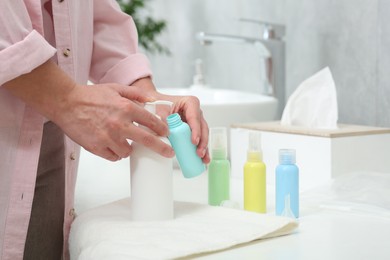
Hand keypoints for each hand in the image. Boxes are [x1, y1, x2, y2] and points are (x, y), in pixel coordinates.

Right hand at [54, 83, 174, 160]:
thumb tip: (152, 101)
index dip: (162, 129)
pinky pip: (113, 157)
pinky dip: (115, 154)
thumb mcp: (115, 88)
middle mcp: (119, 123)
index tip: (166, 134)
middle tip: (169, 153)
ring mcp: (108, 137)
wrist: (66, 103)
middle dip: (162, 148)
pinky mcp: (96, 147)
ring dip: (129, 149)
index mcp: (126, 107)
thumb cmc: (90, 96)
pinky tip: (112, 146)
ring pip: (128, 152)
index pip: (152, 121)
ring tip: (124, 142)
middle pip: (147, 140)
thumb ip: (135, 94)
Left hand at [133, 78, 209, 163]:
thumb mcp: (159, 109)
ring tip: (203, 159)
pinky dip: (200, 149)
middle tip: (199, 153)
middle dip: (202, 142)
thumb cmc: (157, 103)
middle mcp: (195, 112)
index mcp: (190, 103)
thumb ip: (162, 119)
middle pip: (202, 128)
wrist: (153, 104)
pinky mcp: (191, 131)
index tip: (194, 141)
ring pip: (202, 135)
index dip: (196, 130)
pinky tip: (202, 159)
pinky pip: (198, 140)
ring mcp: (194, 122)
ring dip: (203, 148)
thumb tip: (164, 132)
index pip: (195, 118)